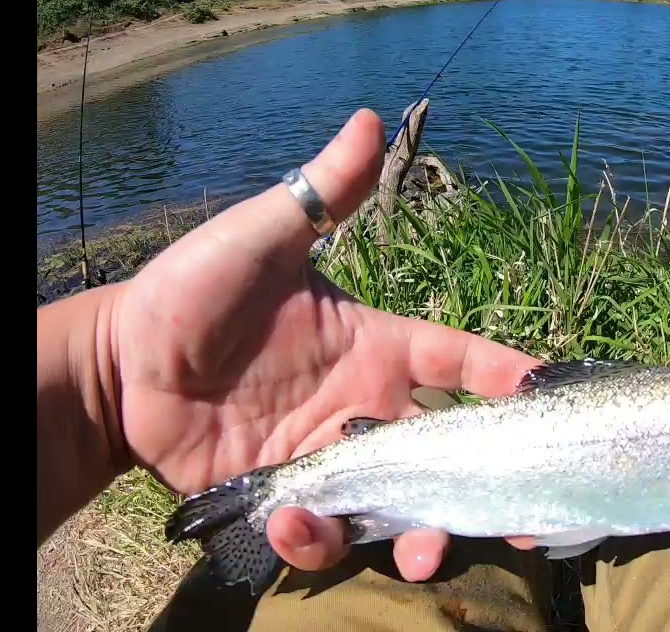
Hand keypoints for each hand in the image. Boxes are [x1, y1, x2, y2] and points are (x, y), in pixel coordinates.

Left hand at [109, 109, 539, 580]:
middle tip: (517, 525)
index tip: (545, 389)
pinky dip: (321, 540)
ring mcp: (328, 459)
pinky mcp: (286, 499)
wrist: (123, 361)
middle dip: (484, 491)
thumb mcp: (263, 235)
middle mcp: (365, 408)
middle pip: (447, 456)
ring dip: (420, 538)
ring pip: (398, 510)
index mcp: (376, 347)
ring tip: (417, 552)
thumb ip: (322, 190)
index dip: (506, 375)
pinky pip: (323, 534)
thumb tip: (370, 116)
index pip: (460, 360)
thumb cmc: (195, 289)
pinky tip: (297, 522)